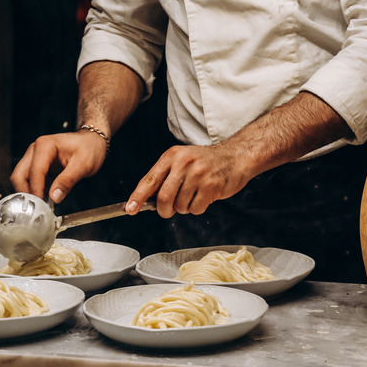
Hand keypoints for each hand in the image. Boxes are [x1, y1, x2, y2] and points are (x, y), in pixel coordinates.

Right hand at [10, 131, 107, 202]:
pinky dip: (34, 190)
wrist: (92, 141)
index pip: (35, 171)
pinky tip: (45, 198)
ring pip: (21, 178)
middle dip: (26, 192)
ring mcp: (34, 157)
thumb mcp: (83, 165)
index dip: (36, 190)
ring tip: (42, 204)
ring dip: (29, 192)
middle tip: (37, 207)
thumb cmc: (89, 148)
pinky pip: (29, 180)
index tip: (41, 204)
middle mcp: (35, 150)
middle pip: (20, 175)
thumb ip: (67, 180)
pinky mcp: (37, 164)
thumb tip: (54, 196)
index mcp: (45, 146)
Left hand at [125, 144, 253, 217]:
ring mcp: (198, 174)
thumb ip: (165, 177)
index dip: (137, 197)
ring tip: (194, 195)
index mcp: (171, 156)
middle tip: (169, 211)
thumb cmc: (207, 162)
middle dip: (164, 210)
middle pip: (163, 198)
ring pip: (180, 206)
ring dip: (185, 208)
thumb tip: (146, 200)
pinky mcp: (211, 186)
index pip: (149, 179)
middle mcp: (183, 163)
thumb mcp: (182, 161)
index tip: (130, 209)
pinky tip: (205, 196)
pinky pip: (196, 209)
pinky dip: (198, 208)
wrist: (236, 156)